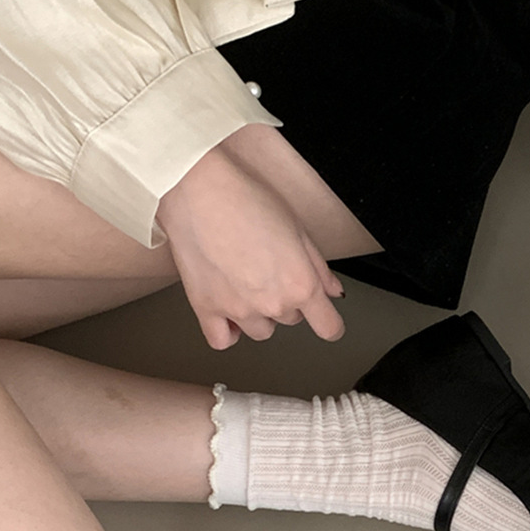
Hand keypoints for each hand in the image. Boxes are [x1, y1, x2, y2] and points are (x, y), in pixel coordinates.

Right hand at [157, 142, 344, 349]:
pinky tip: (229, 313)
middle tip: (272, 269)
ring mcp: (237, 310)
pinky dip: (228, 331)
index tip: (328, 320)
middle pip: (291, 320)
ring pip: (260, 331)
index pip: (328, 327)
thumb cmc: (246, 199)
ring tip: (248, 283)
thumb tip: (331, 290)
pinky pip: (222, 340)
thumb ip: (318, 266)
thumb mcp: (297, 228)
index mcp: (300, 284)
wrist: (198, 190)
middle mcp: (271, 303)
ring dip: (260, 314)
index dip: (331, 324)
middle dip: (288, 300)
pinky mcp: (206, 308)